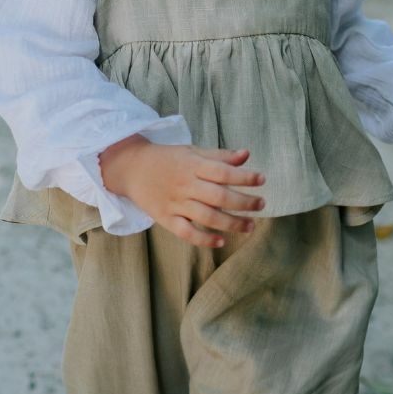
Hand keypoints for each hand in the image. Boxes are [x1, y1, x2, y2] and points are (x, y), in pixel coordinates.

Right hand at [99, 134, 264, 246]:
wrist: (130, 167)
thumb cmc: (167, 159)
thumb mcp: (192, 152)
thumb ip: (219, 156)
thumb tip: (247, 155)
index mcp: (192, 165)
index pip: (223, 172)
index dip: (244, 177)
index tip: (261, 180)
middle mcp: (185, 185)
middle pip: (219, 197)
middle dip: (244, 202)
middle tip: (261, 204)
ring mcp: (175, 203)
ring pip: (207, 217)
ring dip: (232, 223)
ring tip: (250, 226)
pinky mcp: (166, 218)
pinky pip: (186, 232)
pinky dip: (203, 239)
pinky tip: (220, 242)